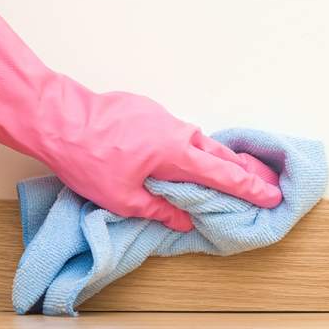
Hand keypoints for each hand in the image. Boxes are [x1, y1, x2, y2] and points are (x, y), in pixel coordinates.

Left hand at [40, 88, 281, 230]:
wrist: (56, 118)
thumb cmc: (87, 159)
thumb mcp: (123, 197)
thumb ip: (159, 210)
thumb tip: (184, 220)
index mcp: (176, 154)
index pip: (222, 175)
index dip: (249, 188)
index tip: (272, 194)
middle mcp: (175, 130)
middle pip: (217, 152)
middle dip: (241, 169)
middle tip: (262, 181)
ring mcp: (160, 115)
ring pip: (195, 139)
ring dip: (212, 157)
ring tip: (226, 171)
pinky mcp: (144, 109)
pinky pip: (174, 130)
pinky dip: (185, 145)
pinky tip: (178, 155)